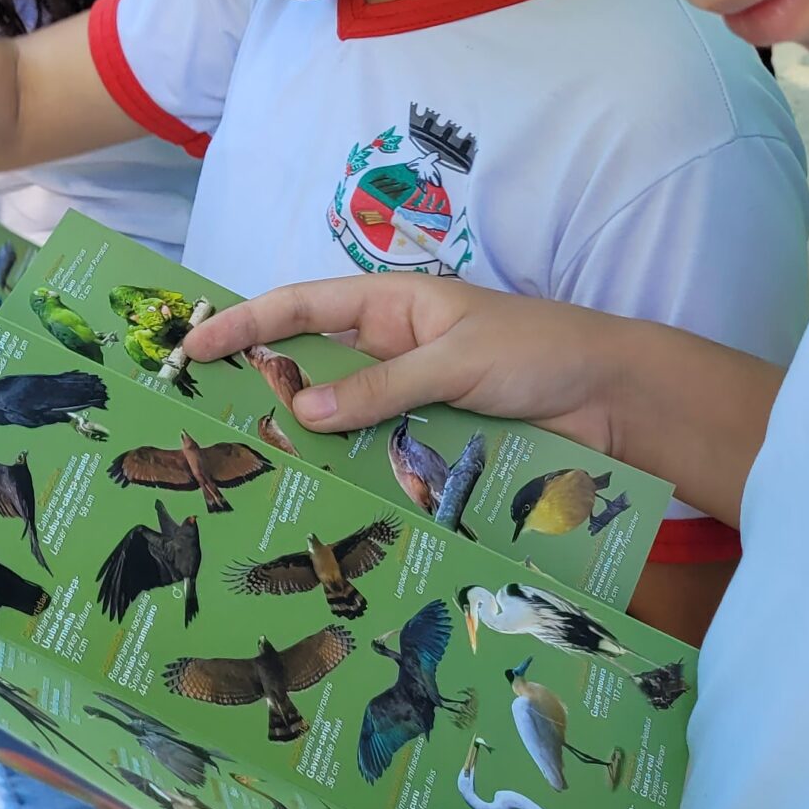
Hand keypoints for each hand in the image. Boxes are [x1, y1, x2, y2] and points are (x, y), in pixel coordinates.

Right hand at [186, 275, 628, 449]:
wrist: (616, 398)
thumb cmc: (542, 352)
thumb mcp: (456, 361)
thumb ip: (383, 386)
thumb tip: (301, 413)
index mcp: (393, 305)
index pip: (301, 307)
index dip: (244, 323)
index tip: (192, 346)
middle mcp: (394, 348)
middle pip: (313, 368)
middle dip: (263, 392)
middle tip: (207, 425)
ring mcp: (413, 397)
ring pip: (343, 421)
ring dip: (309, 444)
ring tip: (257, 475)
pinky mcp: (435, 440)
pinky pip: (381, 456)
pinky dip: (354, 475)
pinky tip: (327, 503)